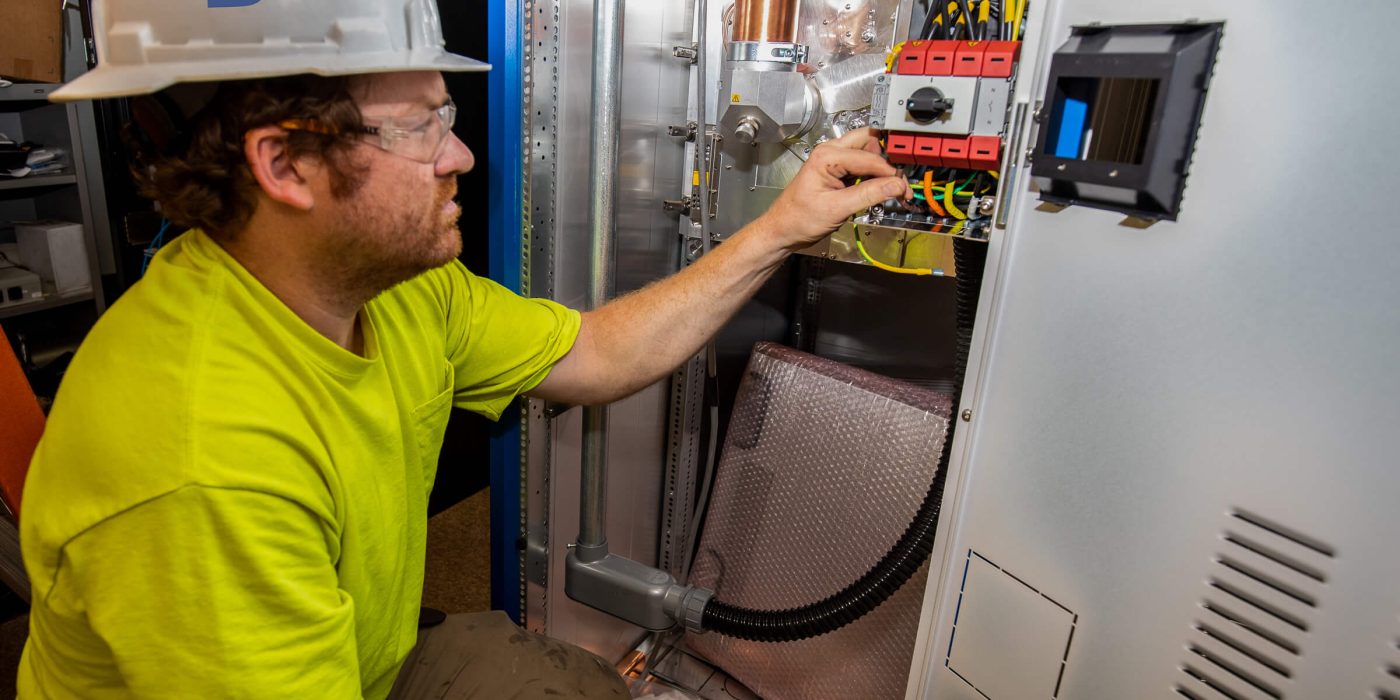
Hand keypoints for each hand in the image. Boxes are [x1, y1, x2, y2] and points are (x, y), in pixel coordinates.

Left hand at [754, 128, 911, 249]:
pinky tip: (876, 191)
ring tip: (887, 189)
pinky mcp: (837, 172)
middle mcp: (830, 152)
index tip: (903, 188)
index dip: (889, 173)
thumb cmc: (798, 219)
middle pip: (869, 142)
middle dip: (886, 160)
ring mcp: (834, 161)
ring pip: (867, 153)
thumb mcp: (837, 209)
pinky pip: (861, 166)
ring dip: (879, 169)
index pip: (869, 158)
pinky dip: (872, 176)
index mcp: (827, 156)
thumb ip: (868, 195)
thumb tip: (895, 185)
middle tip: (898, 180)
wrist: (783, 230)